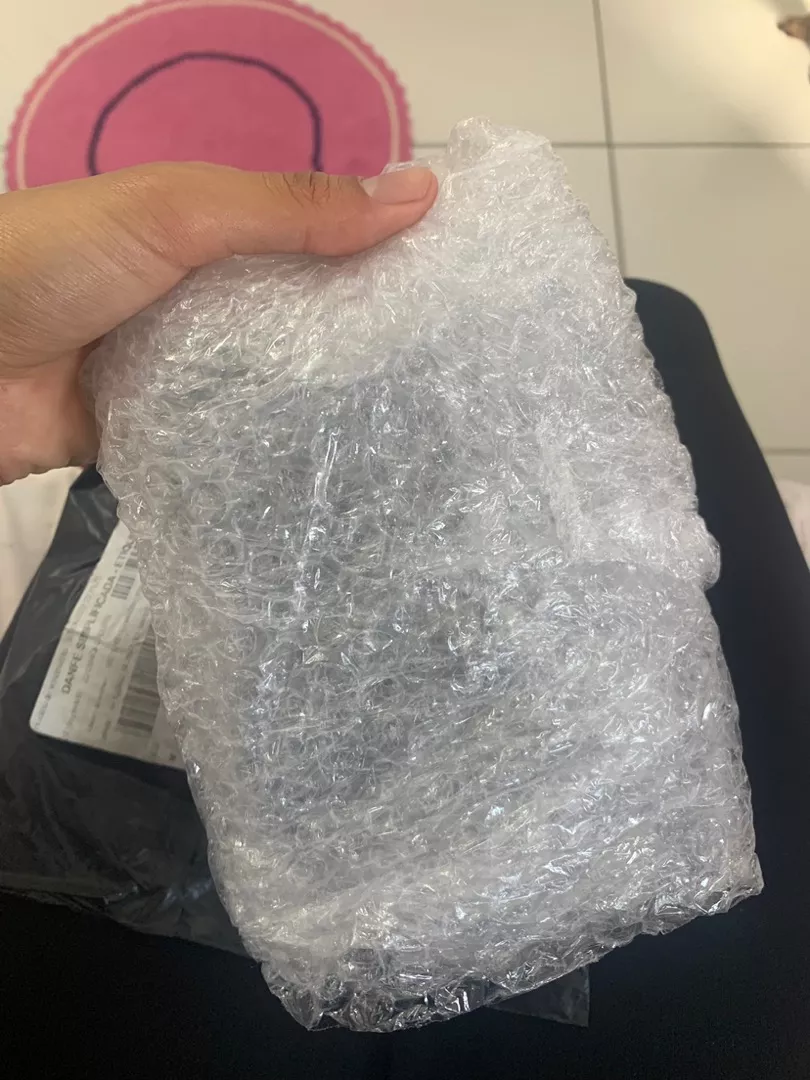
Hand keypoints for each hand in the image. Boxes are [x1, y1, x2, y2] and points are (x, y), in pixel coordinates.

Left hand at [0, 163, 436, 484]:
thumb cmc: (60, 262)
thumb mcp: (177, 212)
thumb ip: (288, 209)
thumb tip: (420, 193)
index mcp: (210, 234)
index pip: (313, 241)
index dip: (378, 256)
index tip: (455, 289)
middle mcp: (203, 302)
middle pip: (298, 321)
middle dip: (362, 343)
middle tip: (449, 376)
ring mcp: (183, 373)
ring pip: (270, 389)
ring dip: (322, 406)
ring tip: (412, 430)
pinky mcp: (161, 437)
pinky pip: (227, 445)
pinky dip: (267, 454)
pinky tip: (332, 472)